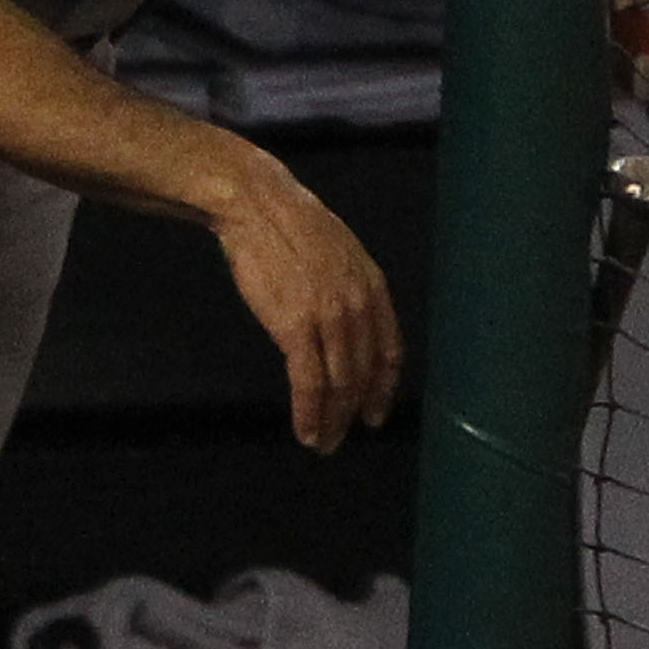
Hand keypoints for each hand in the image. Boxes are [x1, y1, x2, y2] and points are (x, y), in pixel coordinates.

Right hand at [211, 158, 403, 452]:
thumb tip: (350, 325)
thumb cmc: (291, 227)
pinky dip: (309, 414)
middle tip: (341, 437)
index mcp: (374, 287)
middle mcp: (359, 306)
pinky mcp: (295, 327)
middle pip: (364, 375)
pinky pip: (309, 384)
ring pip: (339, 386)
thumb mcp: (339, 254)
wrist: (258, 205)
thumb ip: (351, 291)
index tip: (374, 413)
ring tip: (322, 444)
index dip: (383, 389)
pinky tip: (304, 432)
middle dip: (354, 413)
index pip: (390, 352)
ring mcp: (329, 318)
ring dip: (331, 423)